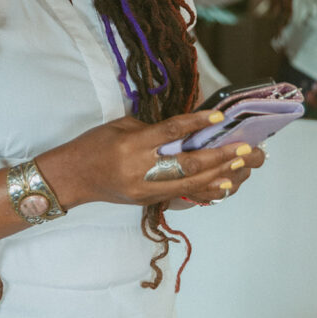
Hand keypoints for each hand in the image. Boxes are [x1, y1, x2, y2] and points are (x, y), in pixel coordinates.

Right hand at [44, 109, 264, 209]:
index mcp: (132, 145)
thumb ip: (152, 130)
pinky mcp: (148, 200)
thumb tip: (184, 130)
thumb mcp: (120, 127)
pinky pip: (182, 194)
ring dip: (220, 174)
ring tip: (242, 166)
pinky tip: (224, 184)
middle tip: (244, 149)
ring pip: (190, 183)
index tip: (219, 117)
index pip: (170, 132)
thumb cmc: (94, 145)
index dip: (196, 123)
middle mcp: (141, 169)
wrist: (72, 177)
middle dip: (220, 157)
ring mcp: (146, 189)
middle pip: (188, 164)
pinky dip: (205, 189)